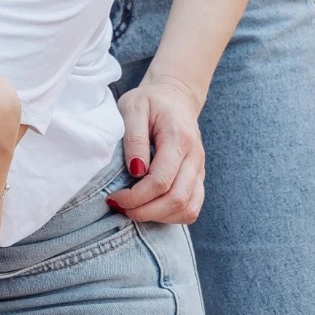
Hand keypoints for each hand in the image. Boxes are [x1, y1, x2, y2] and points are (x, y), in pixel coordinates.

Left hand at [107, 75, 205, 223]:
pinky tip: (150, 209)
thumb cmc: (150, 101)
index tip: (115, 197)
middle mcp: (195, 158)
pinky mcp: (199, 179)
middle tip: (121, 207)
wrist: (175, 97)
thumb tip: (136, 171)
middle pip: (176, 200)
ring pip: (188, 209)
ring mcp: (200, 170)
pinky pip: (192, 208)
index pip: (161, 181)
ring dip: (158, 216)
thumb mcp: (133, 107)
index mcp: (179, 139)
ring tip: (133, 210)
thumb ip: (134, 137)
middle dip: (145, 211)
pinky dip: (171, 216)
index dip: (136, 196)